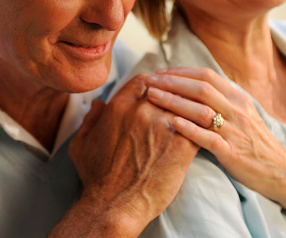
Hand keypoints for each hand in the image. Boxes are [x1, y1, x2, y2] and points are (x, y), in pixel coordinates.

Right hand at [69, 74, 198, 235]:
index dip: (155, 83)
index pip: (145, 80)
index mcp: (119, 106)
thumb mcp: (81, 143)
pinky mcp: (181, 145)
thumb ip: (90, 119)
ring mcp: (163, 127)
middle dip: (175, 95)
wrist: (114, 205)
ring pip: (186, 105)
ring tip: (197, 115)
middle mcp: (141, 111)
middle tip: (181, 102)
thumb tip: (98, 104)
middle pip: (168, 90)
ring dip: (191, 109)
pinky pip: (199, 127)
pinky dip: (202, 128)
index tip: (160, 91)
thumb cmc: (96, 177)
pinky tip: (204, 133)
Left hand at [144, 67, 285, 202]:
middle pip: (201, 88)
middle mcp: (237, 110)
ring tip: (151, 97)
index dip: (181, 71)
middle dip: (172, 82)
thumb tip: (194, 85)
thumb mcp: (243, 114)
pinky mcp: (232, 152)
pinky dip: (188, 129)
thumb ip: (222, 99)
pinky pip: (208, 138)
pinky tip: (171, 123)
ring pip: (201, 110)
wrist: (280, 172)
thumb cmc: (255, 142)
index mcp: (238, 98)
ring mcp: (235, 131)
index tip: (160, 71)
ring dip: (173, 101)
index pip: (207, 75)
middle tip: (149, 80)